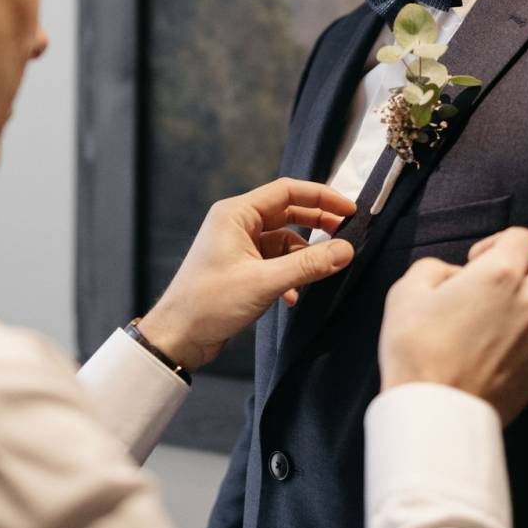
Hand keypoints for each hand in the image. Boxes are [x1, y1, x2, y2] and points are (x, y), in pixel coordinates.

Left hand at [137, 178, 356, 372]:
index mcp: (235, 214)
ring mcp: (238, 246)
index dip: (321, 197)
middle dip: (317, 223)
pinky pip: (274, 261)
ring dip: (304, 256)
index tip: (349, 209)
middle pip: (287, 213)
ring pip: (283, 240)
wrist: (178, 336)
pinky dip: (290, 274)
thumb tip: (346, 249)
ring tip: (325, 270)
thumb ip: (307, 265)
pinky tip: (295, 296)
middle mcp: (236, 224)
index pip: (286, 191)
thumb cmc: (209, 303)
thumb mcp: (264, 282)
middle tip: (346, 234)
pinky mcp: (241, 267)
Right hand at [377, 226, 527, 423]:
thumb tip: (453, 276)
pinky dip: (513, 347)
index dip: (498, 242)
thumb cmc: (417, 350)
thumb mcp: (406, 290)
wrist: (434, 413)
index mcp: (501, 274)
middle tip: (471, 297)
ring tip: (472, 335)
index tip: (475, 262)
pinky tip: (482, 360)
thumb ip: (434, 267)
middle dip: (506, 276)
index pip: (524, 237)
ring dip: (510, 314)